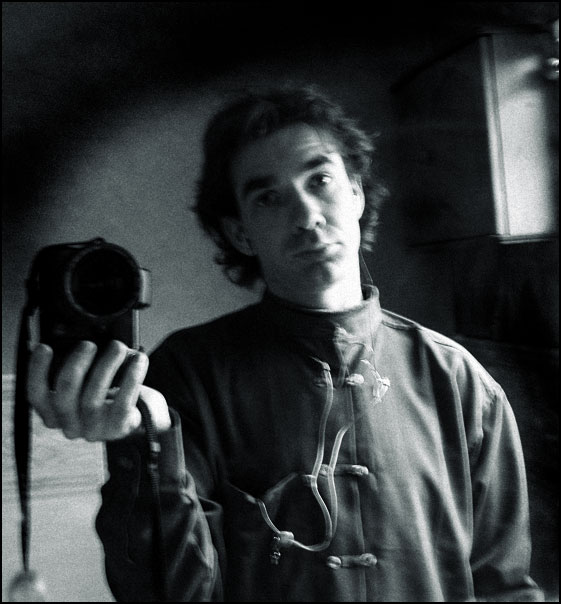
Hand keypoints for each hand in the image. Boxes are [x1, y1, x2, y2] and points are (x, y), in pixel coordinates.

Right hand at [27, 340, 170, 440]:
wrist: (136, 417)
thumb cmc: (106, 393)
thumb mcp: (86, 382)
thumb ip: (77, 368)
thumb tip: (76, 336)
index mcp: (54, 413)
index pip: (36, 394)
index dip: (37, 370)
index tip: (44, 346)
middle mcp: (70, 426)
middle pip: (64, 395)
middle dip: (76, 364)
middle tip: (89, 344)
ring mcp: (93, 429)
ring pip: (92, 398)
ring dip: (106, 366)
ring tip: (117, 346)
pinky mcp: (118, 428)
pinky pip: (122, 402)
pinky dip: (132, 377)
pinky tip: (138, 359)